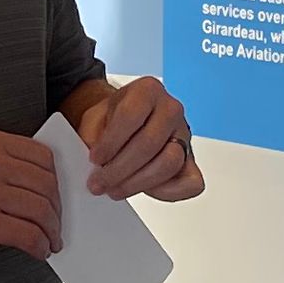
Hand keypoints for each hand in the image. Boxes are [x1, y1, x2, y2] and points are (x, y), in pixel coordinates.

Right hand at [0, 127, 63, 259]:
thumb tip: (34, 187)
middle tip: (55, 225)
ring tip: (50, 242)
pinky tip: (38, 252)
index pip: (42, 157)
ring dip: (51, 230)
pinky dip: (39, 246)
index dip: (56, 181)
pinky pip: (28, 234)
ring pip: (41, 210)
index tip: (56, 197)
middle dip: (56, 209)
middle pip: (46, 184)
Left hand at [77, 77, 205, 201]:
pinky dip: (167, 191)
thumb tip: (95, 166)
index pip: (130, 116)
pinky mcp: (190, 160)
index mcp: (147, 90)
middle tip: (100, 183)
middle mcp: (170, 109)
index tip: (95, 159)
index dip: (111, 142)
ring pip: (169, 163)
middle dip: (120, 169)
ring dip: (138, 182)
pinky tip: (143, 190)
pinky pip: (190, 182)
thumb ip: (93, 138)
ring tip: (115, 189)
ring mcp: (183, 134)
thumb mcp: (94, 119)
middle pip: (149, 143)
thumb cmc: (111, 120)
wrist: (122, 122)